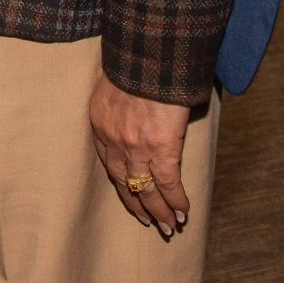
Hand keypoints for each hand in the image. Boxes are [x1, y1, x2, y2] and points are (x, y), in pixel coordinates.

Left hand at [87, 71, 191, 238]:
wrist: (148, 55)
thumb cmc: (134, 61)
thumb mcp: (114, 82)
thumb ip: (120, 102)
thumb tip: (135, 110)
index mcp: (100, 123)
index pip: (109, 163)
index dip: (122, 183)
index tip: (130, 194)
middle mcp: (114, 140)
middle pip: (125, 183)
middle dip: (138, 205)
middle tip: (150, 222)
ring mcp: (136, 148)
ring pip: (146, 189)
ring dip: (159, 210)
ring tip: (168, 227)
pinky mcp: (161, 149)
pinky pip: (168, 184)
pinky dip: (176, 201)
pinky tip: (183, 212)